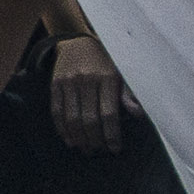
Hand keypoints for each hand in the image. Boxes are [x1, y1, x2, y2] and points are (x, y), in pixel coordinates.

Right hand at [48, 35, 137, 153]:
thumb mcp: (121, 74)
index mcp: (107, 78)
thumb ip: (128, 94)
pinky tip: (70, 139)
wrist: (78, 42)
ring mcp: (69, 82)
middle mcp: (87, 80)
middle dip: (95, 140)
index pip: (109, 113)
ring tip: (85, 148)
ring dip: (79, 138)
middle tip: (98, 151)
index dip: (112, 134)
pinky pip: (57, 111)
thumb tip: (138, 114)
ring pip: (72, 119)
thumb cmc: (104, 63)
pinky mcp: (55, 84)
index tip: (115, 149)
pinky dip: (63, 129)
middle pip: (90, 119)